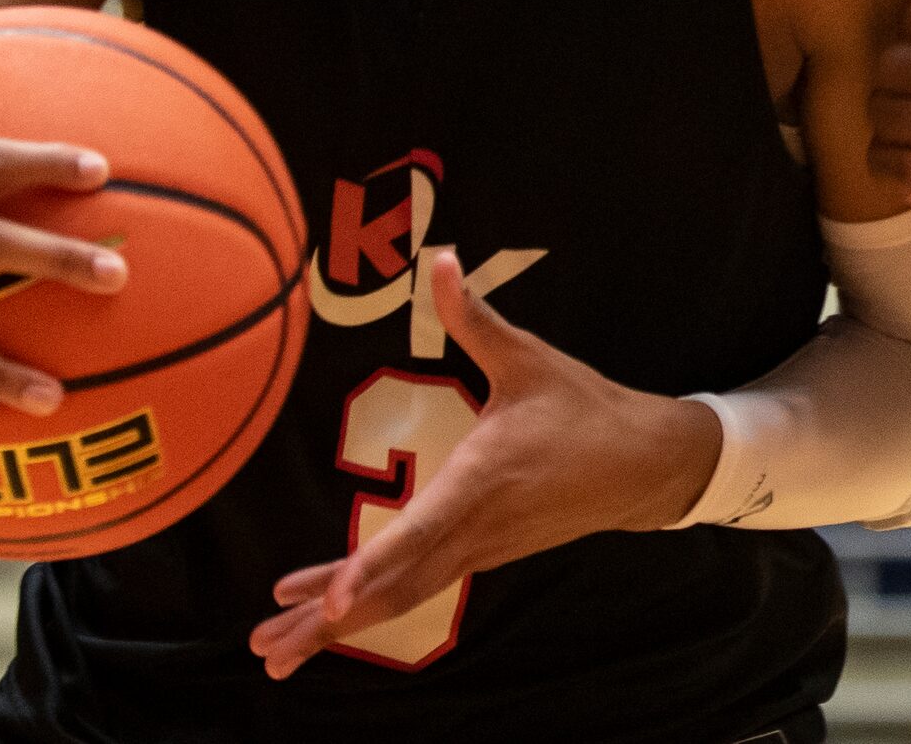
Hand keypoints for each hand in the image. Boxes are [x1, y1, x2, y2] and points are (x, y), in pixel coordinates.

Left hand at [249, 249, 719, 679]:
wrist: (643, 466)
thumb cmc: (582, 408)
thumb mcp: (527, 357)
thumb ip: (474, 315)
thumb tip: (441, 258)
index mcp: (480, 481)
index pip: (418, 533)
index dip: (371, 567)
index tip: (332, 601)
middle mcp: (473, 528)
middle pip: (394, 588)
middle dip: (328, 623)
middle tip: (267, 648)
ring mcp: (478, 548)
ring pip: (400, 597)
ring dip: (338, 627)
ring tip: (276, 652)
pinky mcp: (480, 552)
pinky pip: (416, 587)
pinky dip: (369, 603)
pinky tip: (330, 613)